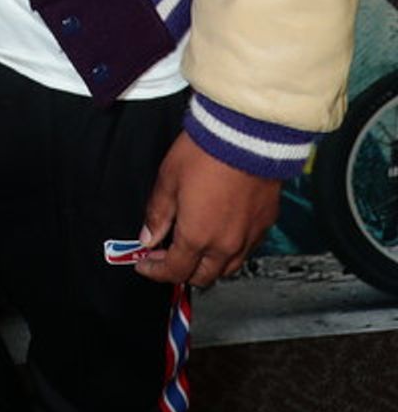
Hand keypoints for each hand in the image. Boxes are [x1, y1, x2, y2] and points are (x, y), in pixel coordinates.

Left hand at [134, 131, 280, 286]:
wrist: (247, 135)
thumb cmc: (207, 152)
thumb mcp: (168, 179)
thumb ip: (157, 214)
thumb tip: (148, 236)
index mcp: (198, 236)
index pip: (174, 271)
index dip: (156, 271)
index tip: (146, 265)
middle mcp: (225, 244)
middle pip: (203, 277)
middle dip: (182, 271)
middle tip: (166, 255)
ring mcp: (248, 236)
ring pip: (227, 267)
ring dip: (208, 264)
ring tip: (194, 247)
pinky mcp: (265, 224)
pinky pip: (246, 249)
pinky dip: (230, 249)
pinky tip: (221, 232)